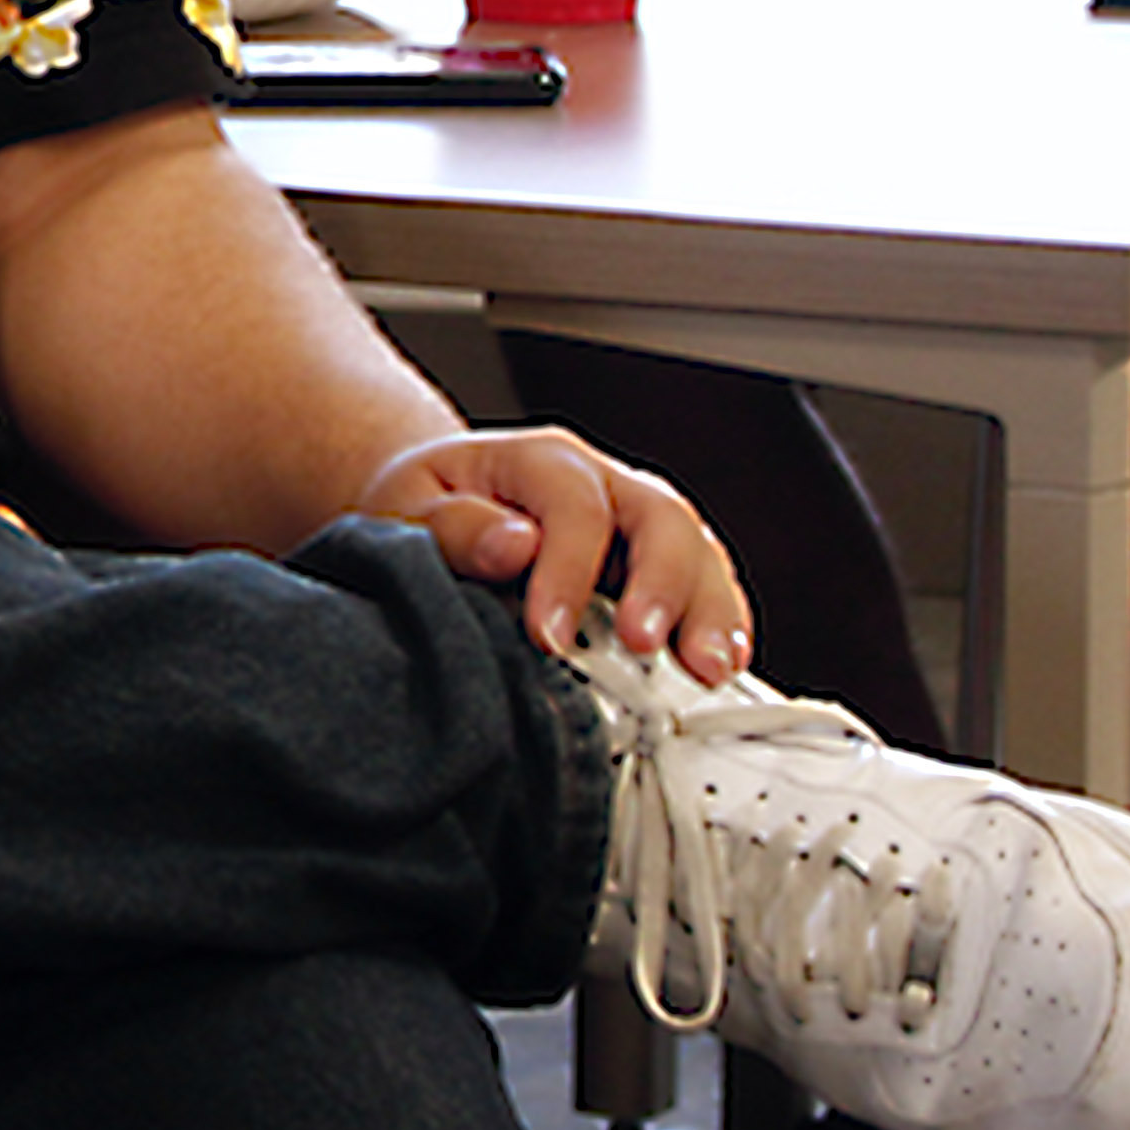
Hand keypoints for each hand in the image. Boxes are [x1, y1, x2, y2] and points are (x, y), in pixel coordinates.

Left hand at [355, 426, 751, 680]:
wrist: (438, 506)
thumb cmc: (423, 509)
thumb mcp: (406, 508)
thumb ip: (452, 526)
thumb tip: (513, 545)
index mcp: (540, 460)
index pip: (574, 508)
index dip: (568, 573)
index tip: (549, 637)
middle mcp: (604, 482)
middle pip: (659, 517)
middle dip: (662, 585)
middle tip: (647, 644)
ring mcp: (637, 521)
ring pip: (697, 550)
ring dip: (709, 611)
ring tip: (709, 668)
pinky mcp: (655, 563)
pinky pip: (704, 582)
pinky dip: (719, 623)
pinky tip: (722, 664)